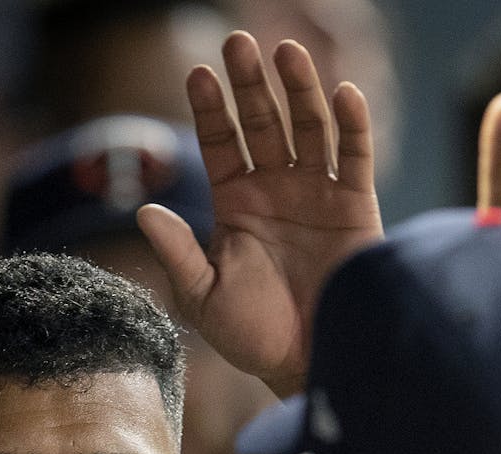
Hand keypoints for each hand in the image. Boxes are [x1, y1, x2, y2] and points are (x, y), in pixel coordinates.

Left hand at [139, 32, 382, 398]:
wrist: (308, 363)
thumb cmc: (253, 336)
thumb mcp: (204, 296)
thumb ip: (178, 252)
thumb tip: (144, 211)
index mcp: (236, 206)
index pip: (220, 144)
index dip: (210, 110)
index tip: (197, 74)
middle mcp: (275, 190)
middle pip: (262, 124)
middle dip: (250, 85)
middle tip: (236, 43)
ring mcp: (316, 195)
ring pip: (307, 129)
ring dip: (298, 90)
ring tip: (284, 52)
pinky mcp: (356, 209)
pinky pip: (353, 158)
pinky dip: (351, 126)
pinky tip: (341, 93)